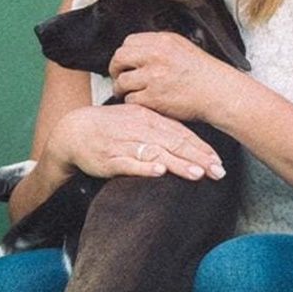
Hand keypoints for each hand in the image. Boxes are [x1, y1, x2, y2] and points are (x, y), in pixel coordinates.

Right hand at [45, 104, 225, 181]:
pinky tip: (159, 171)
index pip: (180, 133)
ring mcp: (124, 143)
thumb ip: (162, 129)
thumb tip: (189, 141)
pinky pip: (128, 163)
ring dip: (177, 163)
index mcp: (149, 118)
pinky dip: (144, 167)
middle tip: (218, 171)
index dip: (201, 148)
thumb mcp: (138, 120)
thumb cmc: (111, 127)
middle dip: (198, 158)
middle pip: (173, 143)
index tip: (218, 161)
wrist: (74, 130)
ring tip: (197, 173)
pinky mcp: (109, 159)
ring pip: (155, 153)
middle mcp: (139, 129)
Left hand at [109, 32, 237, 121]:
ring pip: (122, 81)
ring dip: (122, 88)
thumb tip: (138, 50)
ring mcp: (154, 77)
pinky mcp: (153, 98)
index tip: (125, 62)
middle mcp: (156, 56)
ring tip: (130, 92)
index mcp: (163, 41)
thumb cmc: (204, 74)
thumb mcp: (183, 47)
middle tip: (118, 76)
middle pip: (119, 58)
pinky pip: (131, 99)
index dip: (124, 54)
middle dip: (115, 69)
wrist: (218, 93)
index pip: (129, 42)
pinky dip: (134, 102)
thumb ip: (159, 46)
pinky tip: (143, 101)